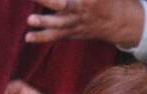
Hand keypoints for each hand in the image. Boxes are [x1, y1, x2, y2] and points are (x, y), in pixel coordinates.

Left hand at [24, 0, 145, 46]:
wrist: (118, 21)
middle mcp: (81, 8)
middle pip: (62, 4)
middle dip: (47, 0)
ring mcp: (75, 22)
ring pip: (59, 23)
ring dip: (44, 22)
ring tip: (30, 19)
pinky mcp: (70, 31)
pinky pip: (55, 36)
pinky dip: (42, 37)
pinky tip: (27, 37)